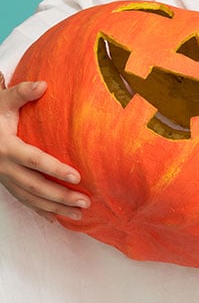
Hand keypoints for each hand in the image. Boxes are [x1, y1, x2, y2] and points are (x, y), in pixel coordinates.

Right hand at [0, 72, 89, 221]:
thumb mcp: (4, 101)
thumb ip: (22, 93)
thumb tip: (43, 84)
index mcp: (7, 147)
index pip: (34, 160)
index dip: (55, 169)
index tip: (78, 176)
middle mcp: (4, 167)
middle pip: (35, 186)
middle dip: (60, 196)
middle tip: (85, 202)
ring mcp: (4, 178)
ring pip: (30, 198)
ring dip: (55, 208)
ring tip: (80, 213)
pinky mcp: (6, 183)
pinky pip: (24, 201)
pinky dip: (40, 210)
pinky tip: (57, 218)